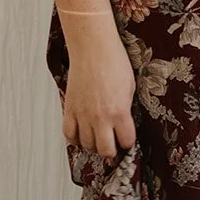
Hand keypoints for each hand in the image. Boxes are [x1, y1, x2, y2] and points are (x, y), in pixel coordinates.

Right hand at [61, 35, 137, 162]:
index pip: (126, 141)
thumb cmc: (113, 62)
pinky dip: (75, 138)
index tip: (126, 139)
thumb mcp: (129, 87)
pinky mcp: (70, 108)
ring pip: (86, 144)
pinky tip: (81, 134)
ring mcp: (83, 114)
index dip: (128, 141)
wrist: (92, 48)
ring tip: (98, 138)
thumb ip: (126, 109)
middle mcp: (100, 117)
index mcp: (119, 112)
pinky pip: (69, 134)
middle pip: (105, 150)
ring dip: (93, 144)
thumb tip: (123, 122)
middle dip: (111, 150)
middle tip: (112, 144)